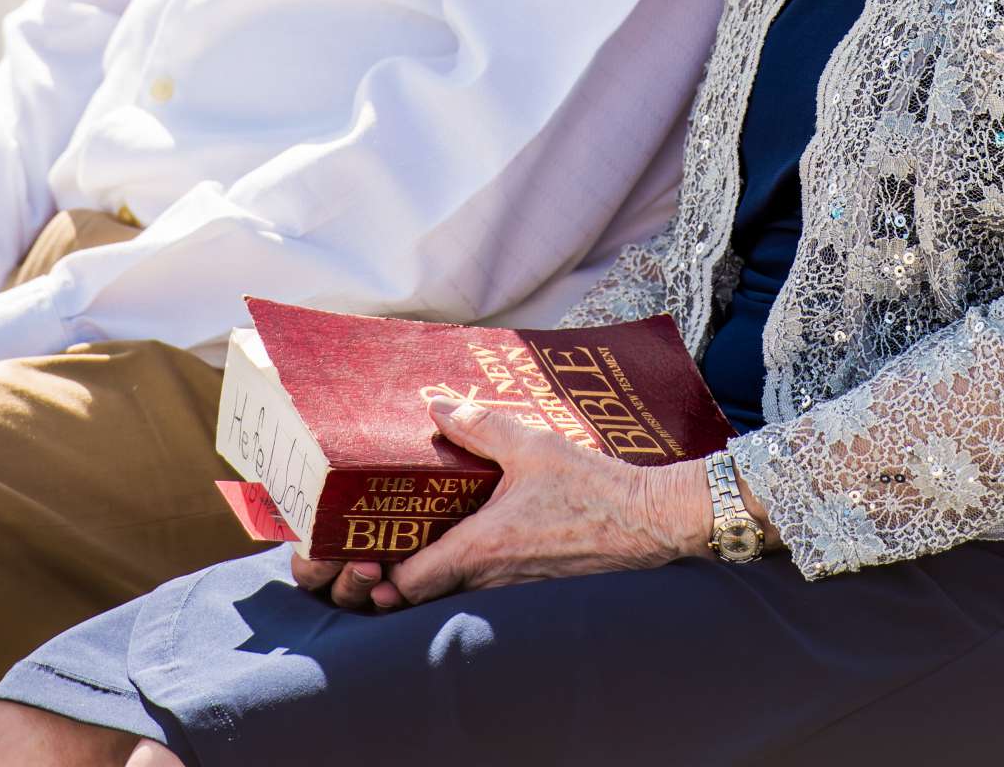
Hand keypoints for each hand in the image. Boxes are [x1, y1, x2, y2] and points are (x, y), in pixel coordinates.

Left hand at [290, 398, 715, 613]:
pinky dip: (456, 576)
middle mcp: (488, 578)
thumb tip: (436, 404)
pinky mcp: (527, 588)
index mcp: (480, 548)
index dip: (378, 575)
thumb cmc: (590, 486)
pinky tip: (457, 542)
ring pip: (448, 595)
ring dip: (423, 579)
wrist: (645, 522)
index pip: (408, 584)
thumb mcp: (531, 444)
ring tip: (404, 543)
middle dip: (389, 582)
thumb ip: (479, 426)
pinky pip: (478, 589)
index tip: (358, 552)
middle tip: (369, 551)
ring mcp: (508, 589)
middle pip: (420, 598)